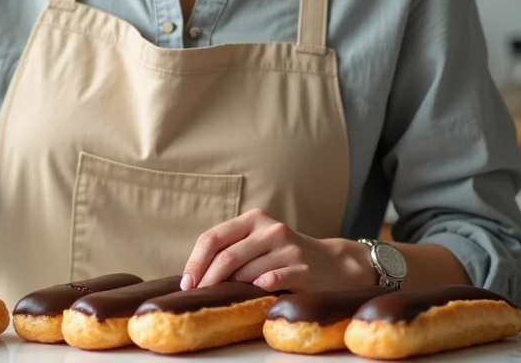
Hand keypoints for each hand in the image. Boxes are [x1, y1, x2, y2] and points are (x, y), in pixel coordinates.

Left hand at [180, 208, 375, 292]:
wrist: (334, 264)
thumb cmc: (285, 257)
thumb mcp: (259, 244)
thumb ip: (233, 250)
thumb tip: (195, 275)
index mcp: (254, 220)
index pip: (213, 237)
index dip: (196, 261)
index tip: (186, 283)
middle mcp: (270, 229)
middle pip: (227, 256)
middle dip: (207, 279)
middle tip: (197, 297)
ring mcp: (288, 248)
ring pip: (247, 271)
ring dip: (231, 289)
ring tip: (222, 300)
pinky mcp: (303, 268)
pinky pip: (273, 279)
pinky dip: (259, 287)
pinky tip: (254, 292)